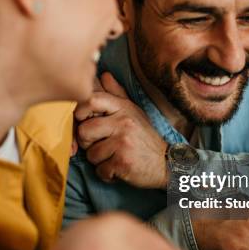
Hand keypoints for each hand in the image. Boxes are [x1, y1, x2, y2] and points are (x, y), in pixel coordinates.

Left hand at [74, 72, 167, 188]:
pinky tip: (119, 168)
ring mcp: (123, 143)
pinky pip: (100, 170)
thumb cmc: (145, 138)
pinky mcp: (123, 162)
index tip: (85, 121)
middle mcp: (123, 122)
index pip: (92, 100)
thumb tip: (103, 74)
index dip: (80, 111)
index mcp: (123, 108)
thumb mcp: (133, 112)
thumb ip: (116, 94)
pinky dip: (107, 174)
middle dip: (88, 143)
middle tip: (102, 146)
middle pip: (84, 131)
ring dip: (98, 161)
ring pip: (91, 154)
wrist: (167, 163)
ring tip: (113, 157)